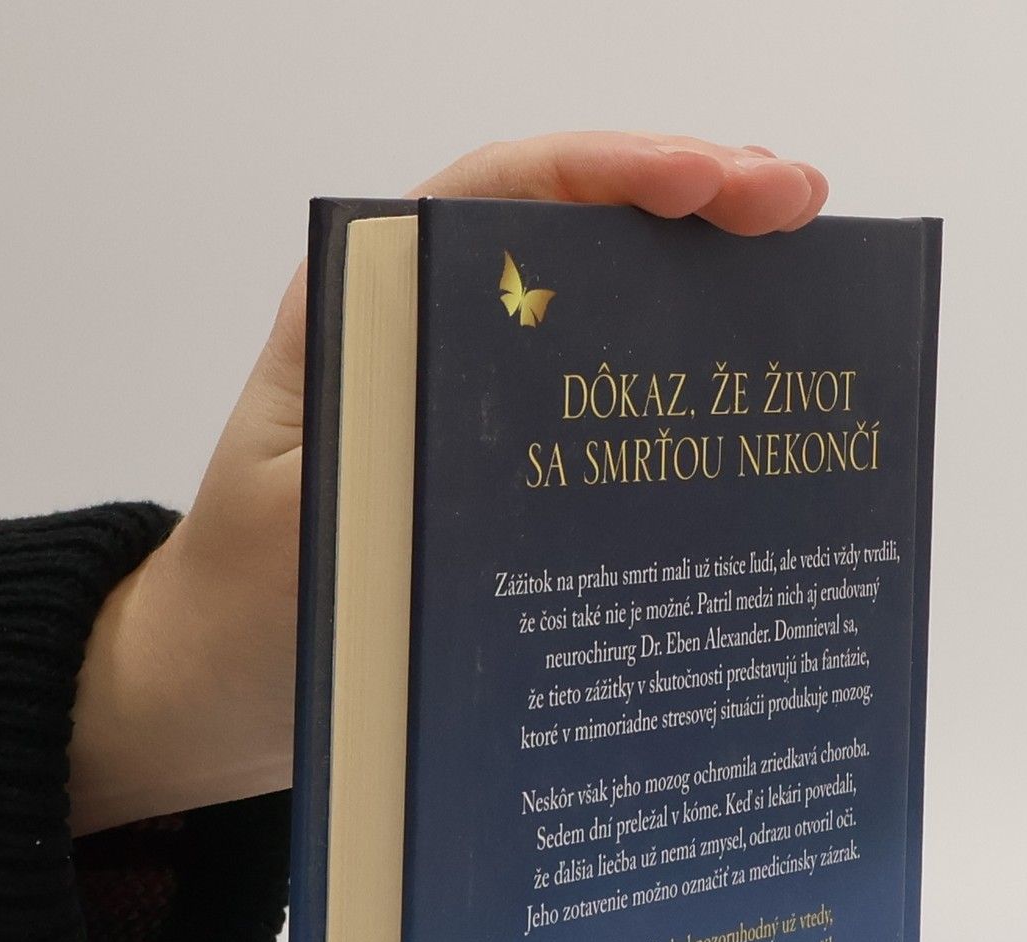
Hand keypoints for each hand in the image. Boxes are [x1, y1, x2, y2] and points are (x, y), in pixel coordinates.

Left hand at [68, 133, 828, 834]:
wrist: (222, 686)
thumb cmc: (250, 612)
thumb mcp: (313, 535)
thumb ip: (396, 470)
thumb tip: (532, 439)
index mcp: (369, 316)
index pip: (499, 195)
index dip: (612, 170)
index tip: (713, 183)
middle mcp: (426, 334)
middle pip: (571, 230)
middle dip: (692, 201)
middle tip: (800, 206)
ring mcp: (469, 398)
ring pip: (598, 306)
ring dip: (699, 282)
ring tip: (804, 274)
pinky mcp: (497, 463)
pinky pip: (597, 398)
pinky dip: (674, 383)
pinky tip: (748, 394)